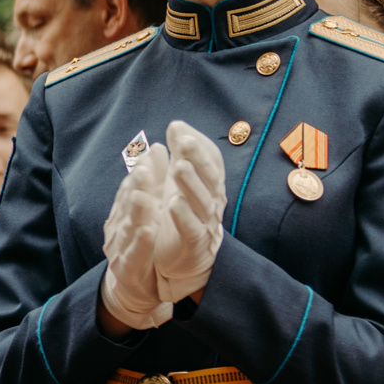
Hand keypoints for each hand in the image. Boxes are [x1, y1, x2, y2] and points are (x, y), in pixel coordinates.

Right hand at [99, 162, 173, 331]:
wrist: (132, 288)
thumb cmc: (140, 244)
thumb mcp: (147, 210)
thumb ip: (151, 182)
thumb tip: (156, 147)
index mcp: (125, 211)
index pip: (131, 186)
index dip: (141, 170)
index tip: (151, 152)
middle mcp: (119, 226)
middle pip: (127, 203)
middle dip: (136, 185)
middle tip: (145, 168)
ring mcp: (120, 247)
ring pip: (128, 226)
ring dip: (136, 210)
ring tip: (145, 195)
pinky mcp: (126, 268)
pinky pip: (134, 254)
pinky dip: (140, 242)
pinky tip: (149, 231)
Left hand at [149, 120, 223, 303]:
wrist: (185, 258)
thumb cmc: (183, 214)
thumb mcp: (179, 182)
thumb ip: (180, 155)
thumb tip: (176, 125)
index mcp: (208, 185)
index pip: (209, 162)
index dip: (197, 145)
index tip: (179, 129)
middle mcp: (211, 202)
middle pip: (208, 178)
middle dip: (197, 158)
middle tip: (184, 141)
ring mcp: (204, 223)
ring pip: (201, 202)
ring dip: (190, 184)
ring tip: (178, 167)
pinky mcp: (194, 244)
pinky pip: (191, 229)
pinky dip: (183, 216)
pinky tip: (172, 203)